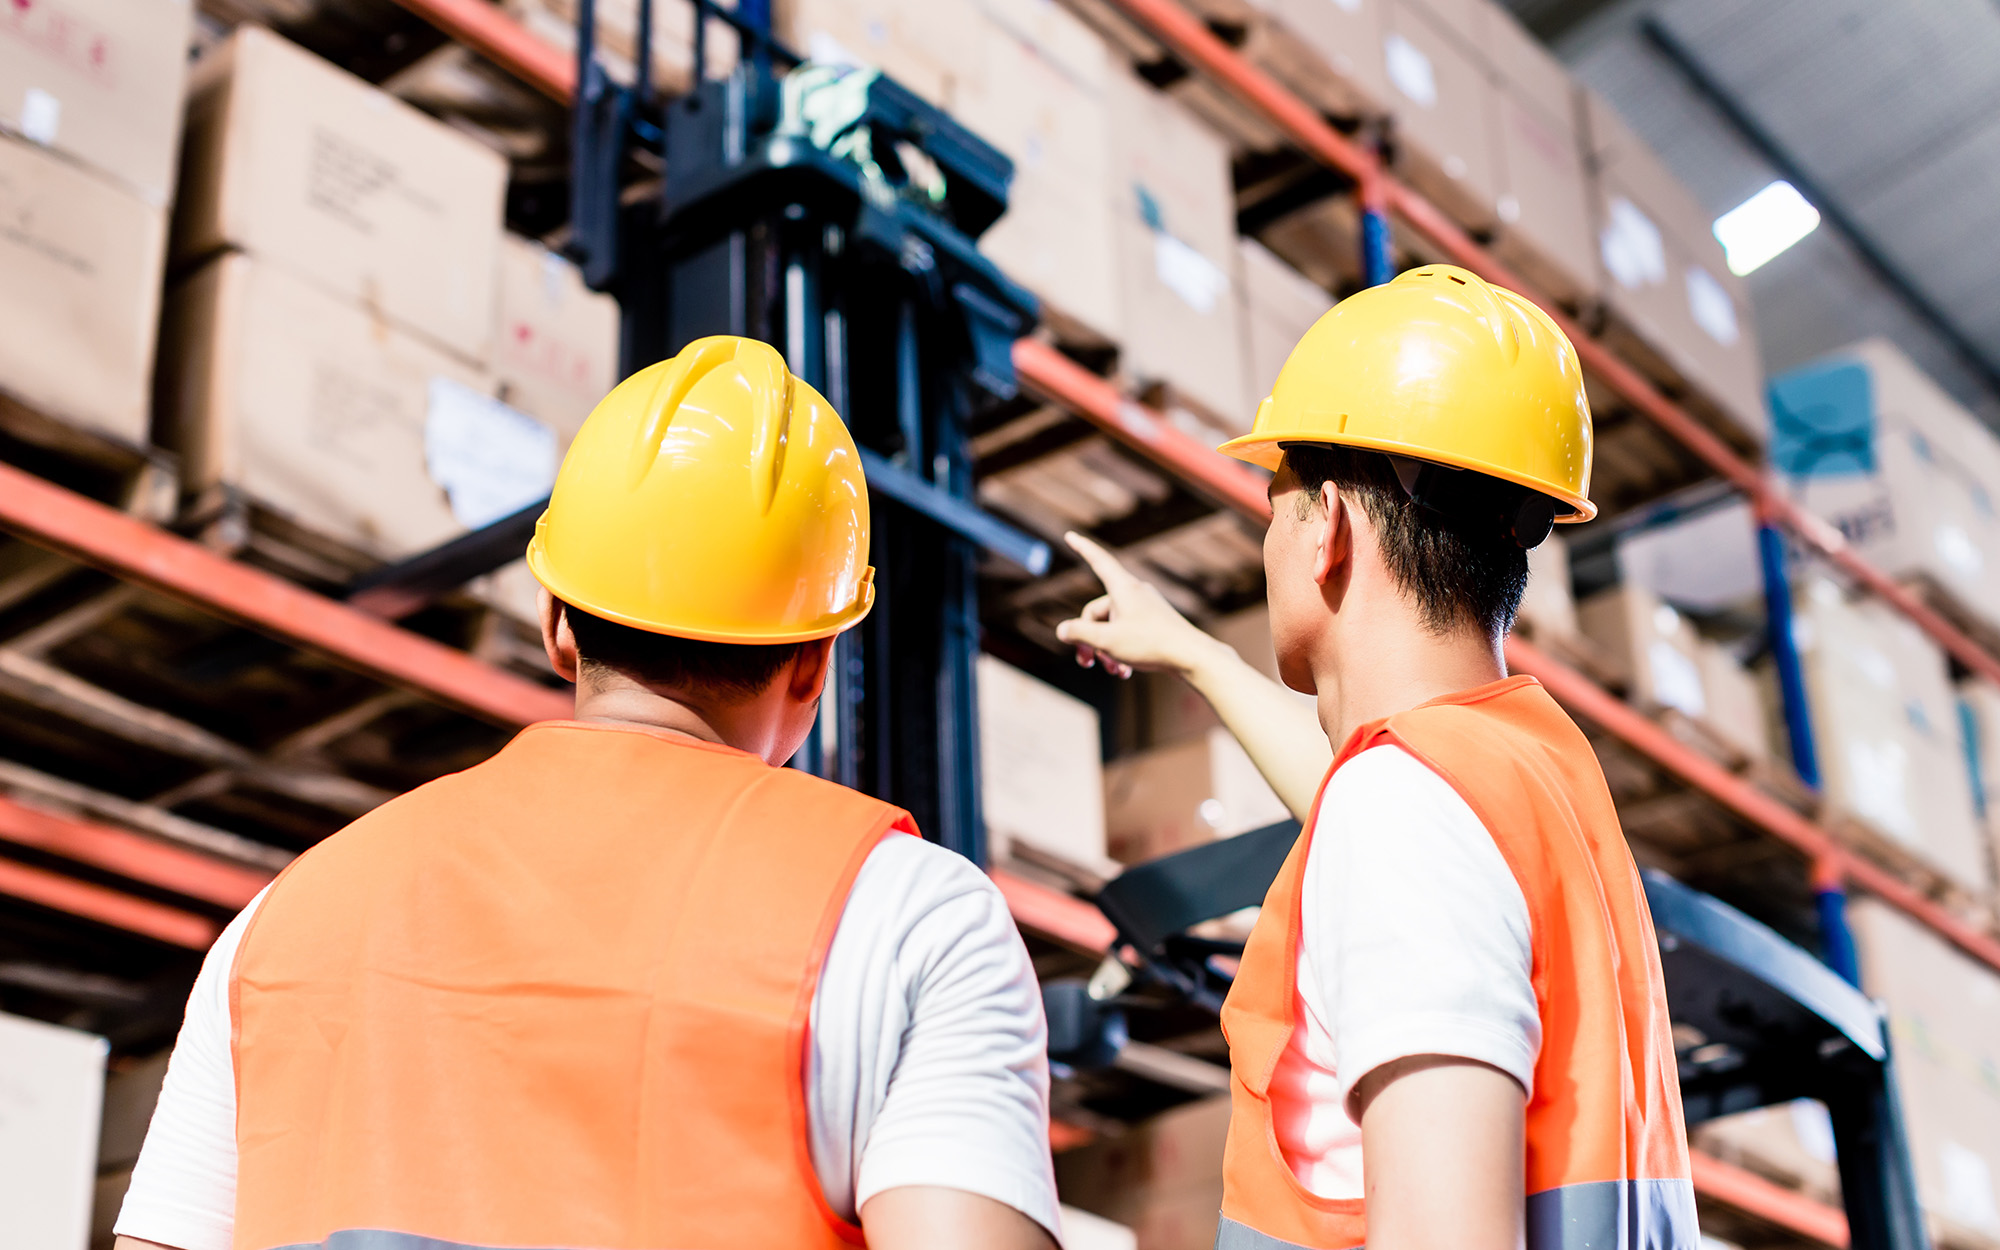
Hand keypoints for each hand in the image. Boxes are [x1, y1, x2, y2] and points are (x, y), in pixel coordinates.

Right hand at [1054, 532, 1213, 679]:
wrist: (1193, 657)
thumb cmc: (1151, 645)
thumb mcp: (1106, 641)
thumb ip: (1079, 633)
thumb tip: (1062, 630)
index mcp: (1123, 588)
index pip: (1098, 561)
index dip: (1082, 548)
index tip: (1070, 535)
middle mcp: (1135, 593)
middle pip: (1097, 610)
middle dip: (1088, 638)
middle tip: (1085, 663)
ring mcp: (1146, 608)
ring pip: (1112, 626)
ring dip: (1106, 649)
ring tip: (1112, 670)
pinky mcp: (1155, 623)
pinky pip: (1128, 632)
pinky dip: (1121, 650)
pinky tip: (1124, 672)